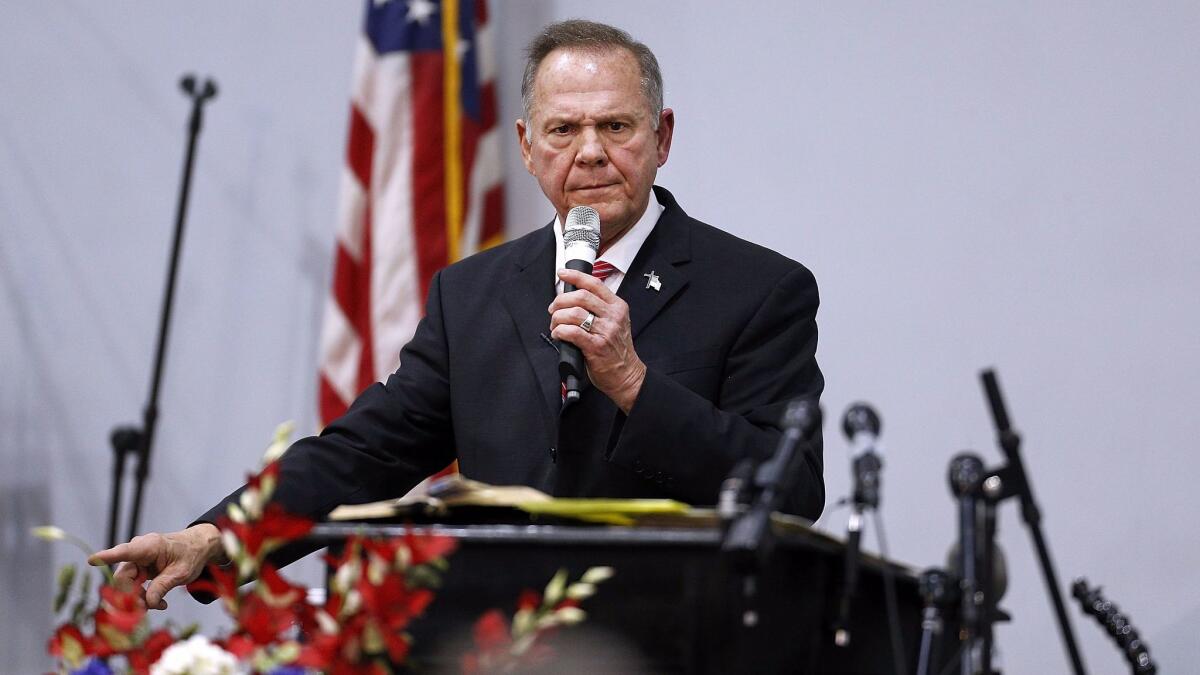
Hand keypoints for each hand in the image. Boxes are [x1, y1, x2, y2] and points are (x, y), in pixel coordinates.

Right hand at [89, 523, 223, 609]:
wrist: (197, 548)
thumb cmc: (190, 554)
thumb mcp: (181, 572)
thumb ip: (163, 586)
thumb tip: (147, 604)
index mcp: (149, 546)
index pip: (125, 552)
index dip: (108, 557)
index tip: (92, 560)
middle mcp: (138, 553)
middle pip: (123, 579)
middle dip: (131, 597)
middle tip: (146, 609)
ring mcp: (136, 562)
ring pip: (126, 587)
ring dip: (139, 600)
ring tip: (160, 605)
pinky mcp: (138, 571)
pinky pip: (133, 588)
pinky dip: (143, 598)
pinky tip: (159, 603)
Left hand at [549, 268, 646, 412]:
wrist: (626, 374)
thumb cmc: (616, 350)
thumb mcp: (615, 322)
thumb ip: (599, 309)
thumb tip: (572, 298)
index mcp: (617, 307)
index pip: (594, 284)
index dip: (576, 276)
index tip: (563, 274)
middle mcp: (613, 316)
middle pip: (581, 296)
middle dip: (561, 300)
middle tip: (554, 309)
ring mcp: (606, 331)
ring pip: (574, 313)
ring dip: (558, 318)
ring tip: (555, 325)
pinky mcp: (596, 346)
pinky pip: (573, 332)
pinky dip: (560, 331)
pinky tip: (558, 334)